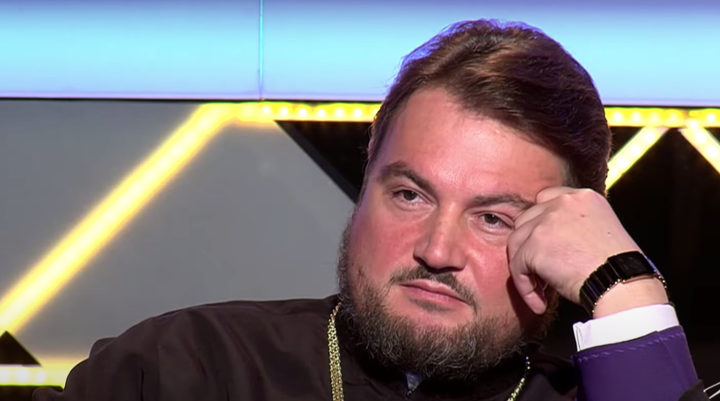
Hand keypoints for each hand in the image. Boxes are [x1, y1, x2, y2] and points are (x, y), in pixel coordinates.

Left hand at [507, 187, 645, 314]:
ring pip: (517, 242)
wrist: (621, 285)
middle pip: (526, 219)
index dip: (540, 223)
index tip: (545, 247)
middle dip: (529, 245)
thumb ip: (575, 226)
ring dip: (525, 267)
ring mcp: (546, 222)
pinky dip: (525, 287)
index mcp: (583, 197)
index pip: (546, 199)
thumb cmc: (617, 269)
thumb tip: (549, 240)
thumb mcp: (601, 232)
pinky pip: (517, 266)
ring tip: (541, 290)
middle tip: (542, 272)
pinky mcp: (534, 245)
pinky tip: (540, 303)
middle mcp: (563, 203)